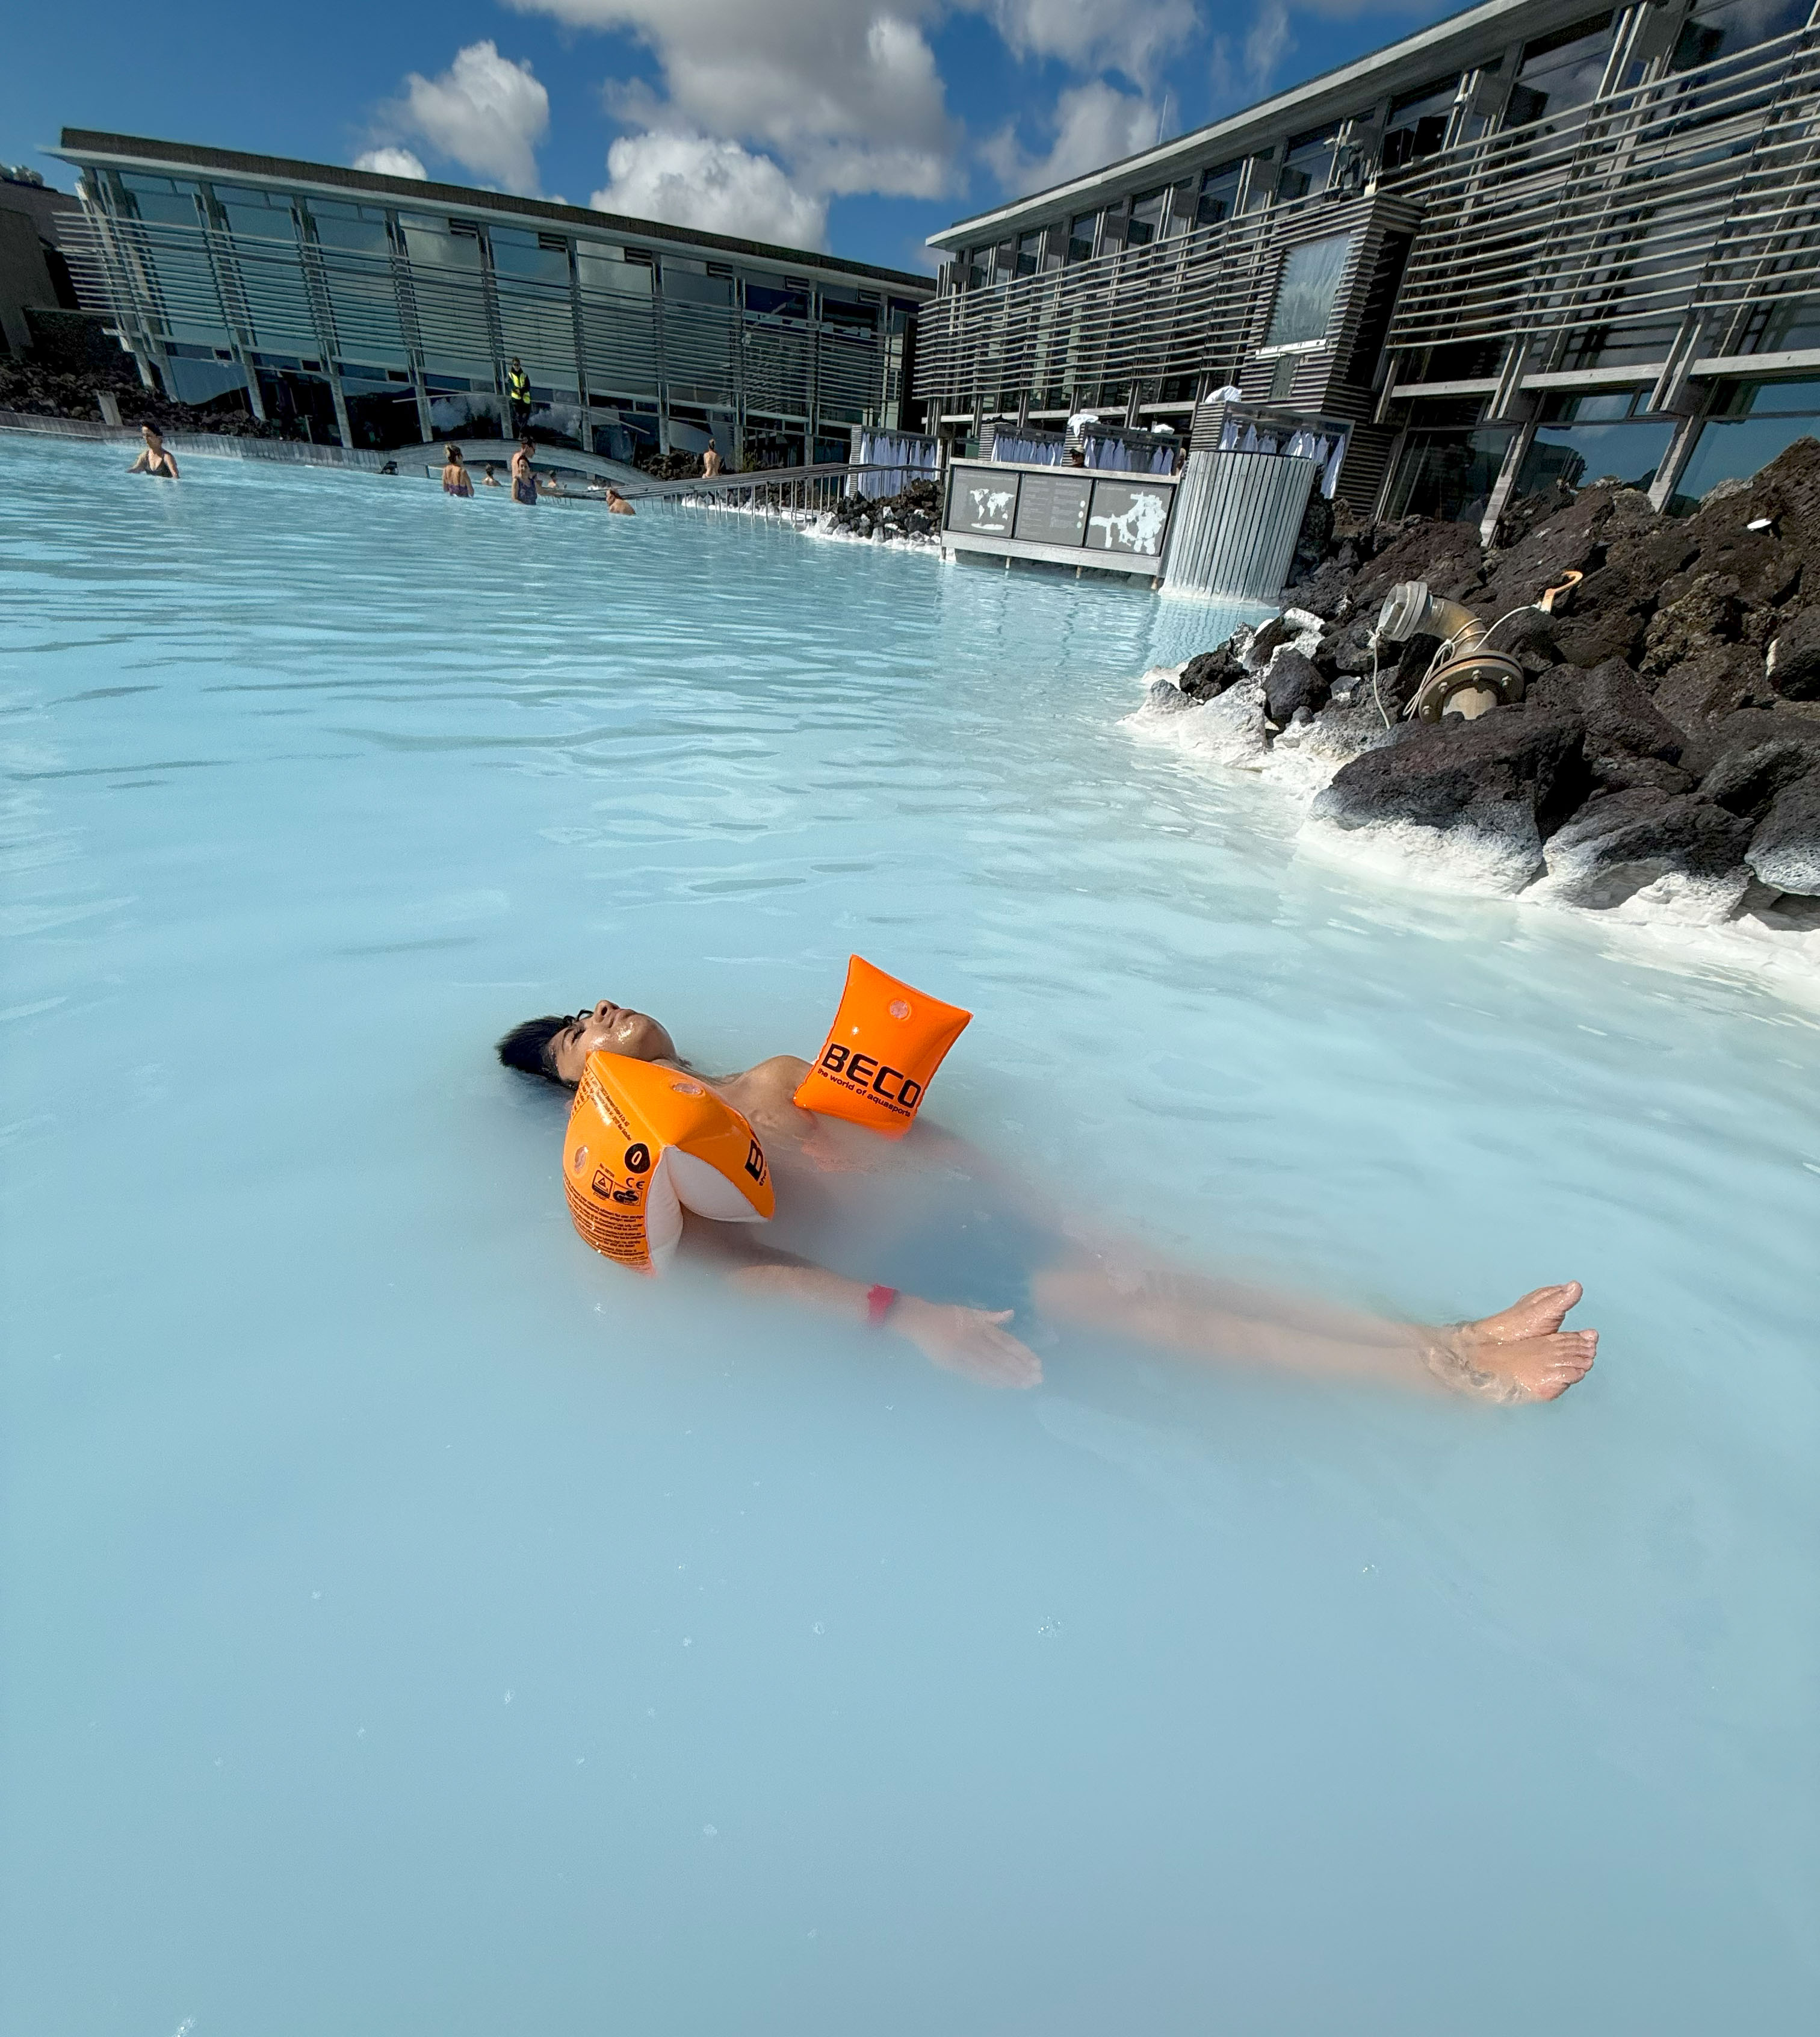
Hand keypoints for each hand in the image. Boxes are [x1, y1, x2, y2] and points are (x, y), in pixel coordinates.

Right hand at [892, 1297, 1041, 1389]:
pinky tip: (1003, 1386)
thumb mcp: (970, 1311)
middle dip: (1019, 1370)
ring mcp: (962, 1354)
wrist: (919, 1321)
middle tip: (1036, 1380)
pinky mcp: (952, 1365)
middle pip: (1001, 1358)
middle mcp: (972, 1340)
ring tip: (1024, 1385)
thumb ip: (991, 1316)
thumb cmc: (947, 1315)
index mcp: (978, 1326)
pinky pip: (974, 1375)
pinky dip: (990, 1381)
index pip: (1005, 1342)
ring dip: (1008, 1378)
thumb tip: (1011, 1313)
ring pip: (989, 1369)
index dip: (1022, 1354)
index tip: (1036, 1363)